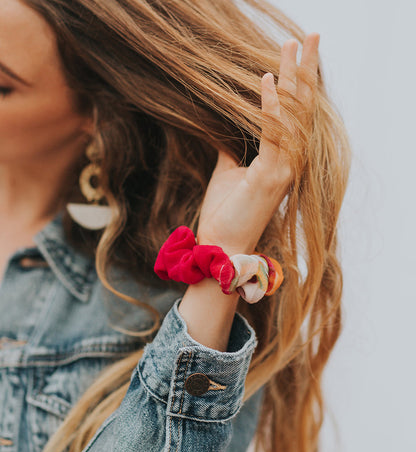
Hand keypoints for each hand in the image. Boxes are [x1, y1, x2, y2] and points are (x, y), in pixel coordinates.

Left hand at [197, 33, 319, 255]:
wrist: (220, 243)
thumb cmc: (225, 210)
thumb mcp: (228, 170)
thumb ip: (234, 147)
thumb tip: (227, 129)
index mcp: (280, 158)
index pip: (294, 114)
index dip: (297, 83)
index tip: (294, 53)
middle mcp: (288, 161)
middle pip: (301, 108)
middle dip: (305, 71)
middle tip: (310, 35)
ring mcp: (282, 169)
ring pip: (293, 116)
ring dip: (293, 79)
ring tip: (293, 45)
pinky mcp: (270, 177)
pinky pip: (273, 136)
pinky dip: (271, 107)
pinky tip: (267, 79)